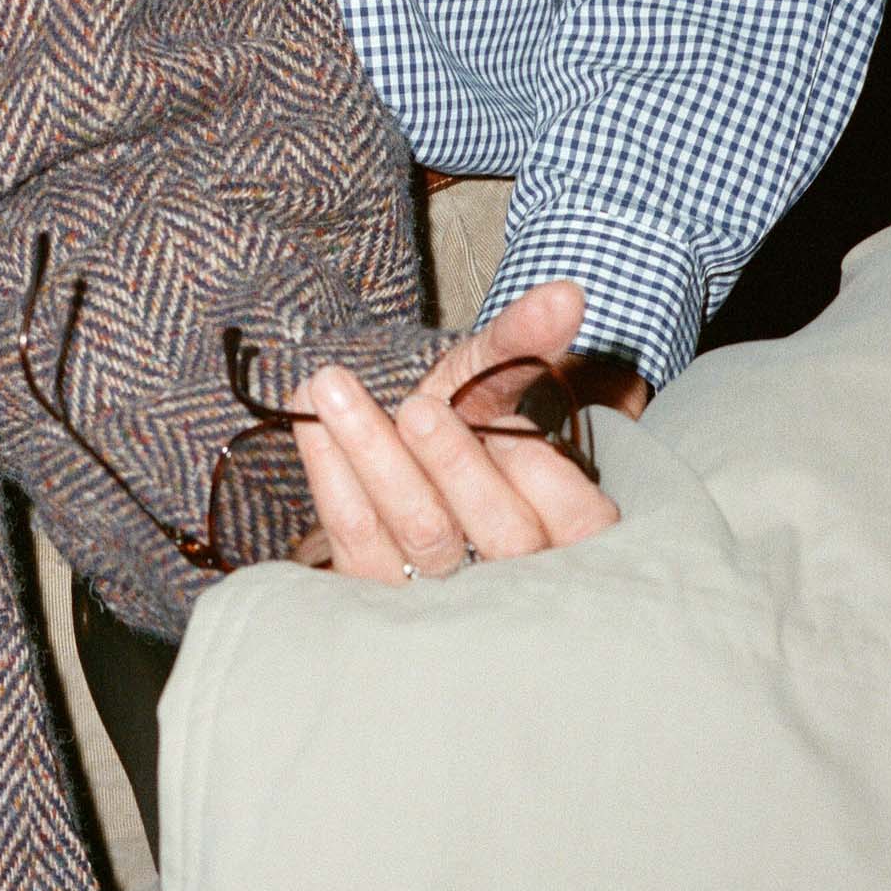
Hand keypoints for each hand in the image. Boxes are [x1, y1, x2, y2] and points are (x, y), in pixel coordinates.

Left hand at [290, 279, 624, 581]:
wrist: (381, 466)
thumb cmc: (453, 423)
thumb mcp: (486, 382)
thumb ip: (522, 341)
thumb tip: (566, 294)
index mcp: (563, 529)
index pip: (578, 522)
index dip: (546, 477)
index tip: (512, 432)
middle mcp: (512, 575)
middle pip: (502, 536)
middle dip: (457, 465)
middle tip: (417, 408)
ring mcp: (444, 596)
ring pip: (423, 536)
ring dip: (377, 458)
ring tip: (334, 389)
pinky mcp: (378, 593)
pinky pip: (356, 540)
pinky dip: (332, 477)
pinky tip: (311, 422)